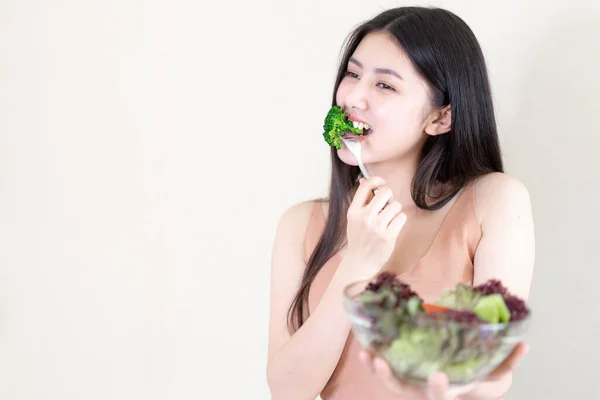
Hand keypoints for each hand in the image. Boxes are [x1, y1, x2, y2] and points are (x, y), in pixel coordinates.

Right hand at [343, 176, 406, 281]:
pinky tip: (393, 227)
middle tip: (386, 206)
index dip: (376, 180)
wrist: (360, 263)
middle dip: (389, 197)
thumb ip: (361, 201)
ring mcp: (377, 227)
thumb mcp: (354, 219)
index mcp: (353, 211)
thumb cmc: (359, 238)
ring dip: (395, 210)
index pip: (365, 186)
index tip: (381, 182)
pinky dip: (399, 220)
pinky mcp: (388, 236)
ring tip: (389, 219)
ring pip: (396, 205)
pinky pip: (401, 217)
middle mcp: (364, 217)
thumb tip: (365, 180)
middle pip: (385, 193)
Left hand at [359, 342, 528, 399]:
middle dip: (392, 380)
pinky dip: (374, 361)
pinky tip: (365, 349)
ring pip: (392, 383)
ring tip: (367, 355)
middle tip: (380, 364)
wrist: (465, 383)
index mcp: (449, 391)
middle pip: (406, 391)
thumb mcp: (495, 373)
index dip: (438, 389)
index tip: (437, 376)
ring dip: (377, 370)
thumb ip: (509, 362)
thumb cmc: (477, 375)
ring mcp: (413, 385)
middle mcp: (427, 392)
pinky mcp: (403, 375)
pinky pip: (386, 371)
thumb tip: (524, 345)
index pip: (442, 396)